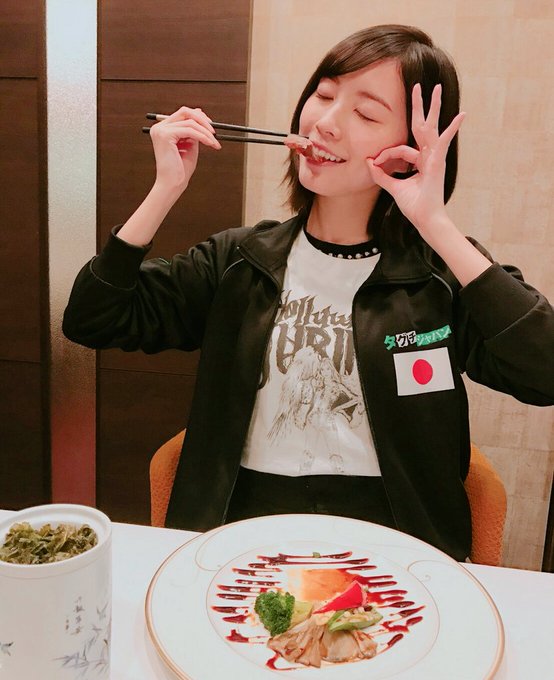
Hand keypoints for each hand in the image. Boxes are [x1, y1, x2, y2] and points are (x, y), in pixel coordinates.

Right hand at [149, 106, 220, 193]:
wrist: (172, 184)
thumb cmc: (181, 169)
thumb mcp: (190, 145)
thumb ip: (194, 130)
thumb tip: (200, 113)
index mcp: (163, 129)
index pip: (183, 114)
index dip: (199, 117)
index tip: (211, 127)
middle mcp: (160, 127)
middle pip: (185, 112)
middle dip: (203, 120)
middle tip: (214, 132)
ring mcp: (161, 130)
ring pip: (190, 122)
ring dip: (206, 132)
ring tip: (214, 143)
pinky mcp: (165, 135)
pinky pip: (190, 131)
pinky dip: (202, 136)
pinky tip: (210, 143)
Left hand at [367, 83, 465, 234]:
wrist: (425, 219)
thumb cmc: (414, 206)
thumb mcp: (394, 188)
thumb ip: (382, 176)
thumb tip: (369, 163)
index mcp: (419, 161)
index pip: (400, 148)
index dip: (386, 154)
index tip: (375, 162)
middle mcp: (428, 156)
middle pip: (422, 127)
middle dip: (419, 107)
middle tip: (418, 86)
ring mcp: (435, 158)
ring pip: (432, 128)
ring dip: (434, 108)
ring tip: (437, 89)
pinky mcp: (438, 162)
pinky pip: (444, 142)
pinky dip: (451, 129)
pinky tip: (461, 116)